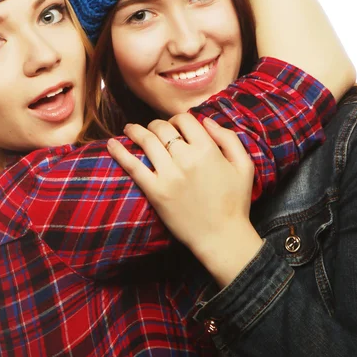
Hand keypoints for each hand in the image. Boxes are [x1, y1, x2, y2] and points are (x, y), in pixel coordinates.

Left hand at [107, 114, 262, 285]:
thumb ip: (228, 138)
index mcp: (207, 149)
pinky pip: (133, 166)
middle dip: (157, 125)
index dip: (179, 120)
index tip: (177, 127)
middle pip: (163, 128)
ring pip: (146, 141)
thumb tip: (206, 120)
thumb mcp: (244, 165)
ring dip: (136, 131)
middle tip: (155, 130)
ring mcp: (168, 174)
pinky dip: (120, 153)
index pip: (185, 120)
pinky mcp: (155, 191)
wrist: (222, 236)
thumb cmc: (235, 202)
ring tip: (129, 129)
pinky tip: (112, 144)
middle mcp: (185, 158)